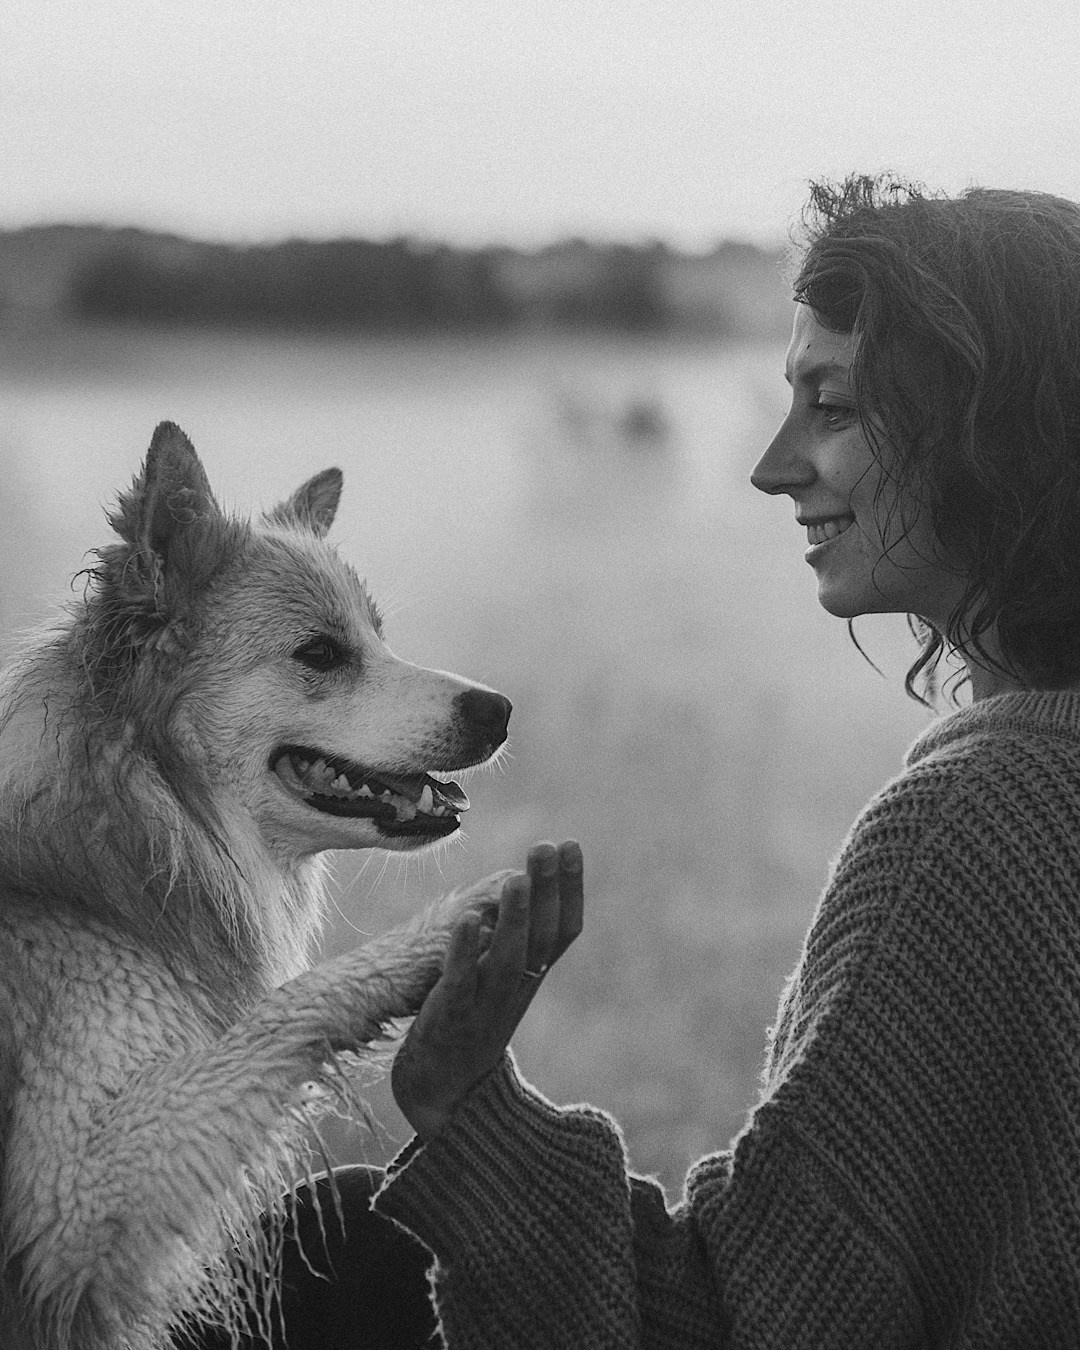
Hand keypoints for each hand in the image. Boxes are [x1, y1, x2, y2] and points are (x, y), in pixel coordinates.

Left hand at [391, 840, 582, 1140]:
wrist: (443, 1092)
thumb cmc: (471, 1020)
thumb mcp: (502, 977)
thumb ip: (516, 937)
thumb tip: (525, 880)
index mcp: (533, 976)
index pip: (562, 930)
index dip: (570, 889)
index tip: (571, 845)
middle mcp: (518, 989)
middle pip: (542, 938)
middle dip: (548, 890)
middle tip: (550, 845)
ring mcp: (486, 1005)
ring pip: (509, 960)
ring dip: (515, 918)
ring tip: (516, 877)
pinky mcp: (451, 1017)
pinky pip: (461, 981)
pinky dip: (465, 950)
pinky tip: (467, 917)